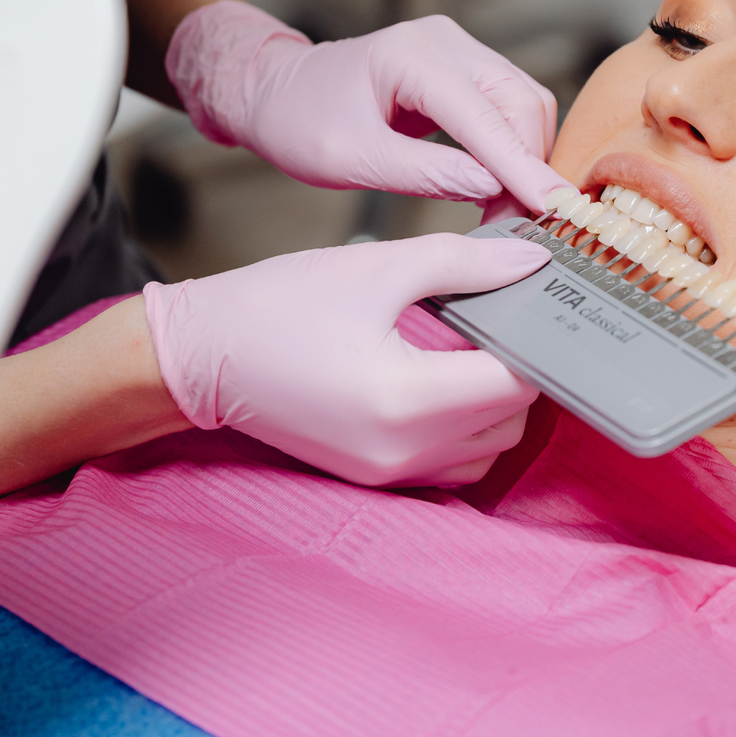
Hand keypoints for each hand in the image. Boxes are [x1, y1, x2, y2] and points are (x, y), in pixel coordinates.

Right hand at [143, 233, 550, 485]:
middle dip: (516, 368)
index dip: (535, 340)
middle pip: (512, 420)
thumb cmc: (277, 307)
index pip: (518, 382)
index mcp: (407, 400)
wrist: (200, 357)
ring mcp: (390, 473)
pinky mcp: (375, 478)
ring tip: (462, 348)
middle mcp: (404, 451)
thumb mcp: (376, 268)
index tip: (532, 301)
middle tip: (494, 315)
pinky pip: (451, 460)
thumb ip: (464, 263)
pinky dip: (462, 424)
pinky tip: (435, 377)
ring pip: (488, 447)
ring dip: (493, 402)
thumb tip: (530, 259)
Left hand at [166, 1, 573, 210]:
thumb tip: (490, 190)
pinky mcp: (461, 69)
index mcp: (410, 56)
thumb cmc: (299, 121)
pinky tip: (494, 187)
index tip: (550, 208)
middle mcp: (444, 41)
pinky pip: (507, 107)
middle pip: (521, 103)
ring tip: (502, 212)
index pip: (485, 116)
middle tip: (513, 224)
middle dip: (527, 166)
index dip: (522, 166)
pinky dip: (510, 149)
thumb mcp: (352, 160)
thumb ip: (425, 175)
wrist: (276, 93)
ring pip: (524, 104)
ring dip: (523, 159)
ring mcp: (457, 50)